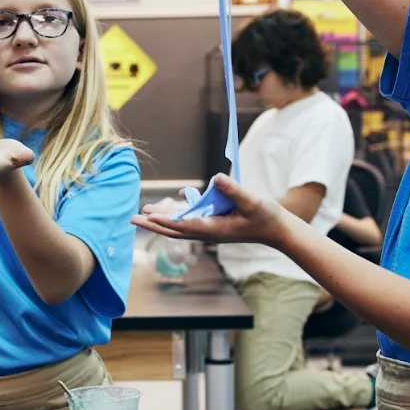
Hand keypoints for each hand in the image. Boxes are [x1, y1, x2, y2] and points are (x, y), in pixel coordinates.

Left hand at [131, 173, 292, 245]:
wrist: (277, 230)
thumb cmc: (266, 217)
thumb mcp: (252, 201)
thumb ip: (234, 190)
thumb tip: (216, 177)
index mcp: (214, 229)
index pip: (183, 226)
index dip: (164, 221)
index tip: (147, 216)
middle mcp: (208, 231)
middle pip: (174, 230)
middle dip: (153, 225)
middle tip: (132, 219)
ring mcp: (211, 229)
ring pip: (180, 226)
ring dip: (162, 219)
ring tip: (144, 212)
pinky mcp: (215, 224)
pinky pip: (193, 218)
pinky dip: (182, 211)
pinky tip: (181, 194)